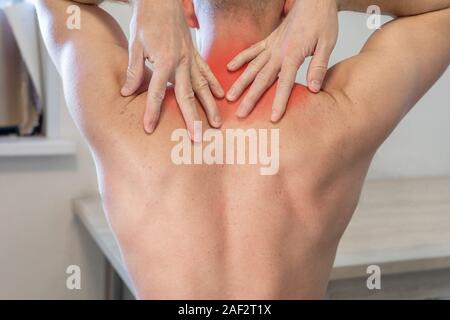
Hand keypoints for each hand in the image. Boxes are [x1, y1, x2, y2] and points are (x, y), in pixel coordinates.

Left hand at [121, 0, 223, 137]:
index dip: (152, 112)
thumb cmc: (146, 19)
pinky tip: (220, 96)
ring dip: (210, 106)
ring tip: (217, 124)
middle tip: (196, 137)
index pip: (157, 93)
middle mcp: (181, 62)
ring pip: (202, 87)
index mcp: (164, 60)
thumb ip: (134, 70)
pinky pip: (207, 72)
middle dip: (192, 118)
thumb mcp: (135, 44)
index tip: (149, 128)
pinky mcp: (194, 53)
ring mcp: (191, 58)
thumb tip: (127, 93)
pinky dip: (214, 84)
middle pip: (187, 95)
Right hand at [226, 0, 338, 121]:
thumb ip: (318, 67)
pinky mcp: (269, 40)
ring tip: (229, 96)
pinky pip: (251, 51)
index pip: (284, 83)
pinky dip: (240, 59)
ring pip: (252, 67)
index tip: (273, 118)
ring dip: (240, 83)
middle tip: (240, 114)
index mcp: (293, 54)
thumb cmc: (322, 20)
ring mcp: (271, 46)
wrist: (315, 0)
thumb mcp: (327, 43)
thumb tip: (313, 89)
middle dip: (250, 98)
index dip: (279, 101)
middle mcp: (278, 51)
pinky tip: (230, 68)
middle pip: (261, 79)